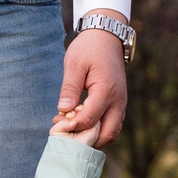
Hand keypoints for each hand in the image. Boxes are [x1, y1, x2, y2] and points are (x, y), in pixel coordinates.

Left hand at [53, 10, 128, 148]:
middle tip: (66, 135)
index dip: (73, 126)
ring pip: (111, 132)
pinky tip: (79, 122)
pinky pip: (111, 124)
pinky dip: (97, 129)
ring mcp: (120, 103)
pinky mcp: (118, 103)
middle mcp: (118, 101)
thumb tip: (63, 111)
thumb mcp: (74, 64)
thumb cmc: (88, 48)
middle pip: (107, 135)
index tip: (57, 125)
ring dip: (93, 136)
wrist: (106, 36)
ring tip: (71, 129)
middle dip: (87, 141)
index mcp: (106, 90)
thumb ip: (70, 89)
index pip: (90, 120)